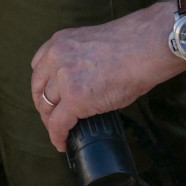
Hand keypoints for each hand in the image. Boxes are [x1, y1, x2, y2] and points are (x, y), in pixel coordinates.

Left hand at [30, 2, 185, 151]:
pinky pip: (58, 124)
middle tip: (52, 119)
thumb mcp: (93, 45)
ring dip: (51, 122)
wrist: (147, 48)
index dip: (43, 87)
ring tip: (60, 132)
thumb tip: (84, 83)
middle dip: (44, 106)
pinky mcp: (74, 98)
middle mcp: (55, 57)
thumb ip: (79, 60)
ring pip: (48, 108)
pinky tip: (63, 143)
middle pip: (38, 88)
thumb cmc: (132, 46)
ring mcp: (63, 78)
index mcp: (59, 42)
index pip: (39, 68)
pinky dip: (58, 136)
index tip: (50, 98)